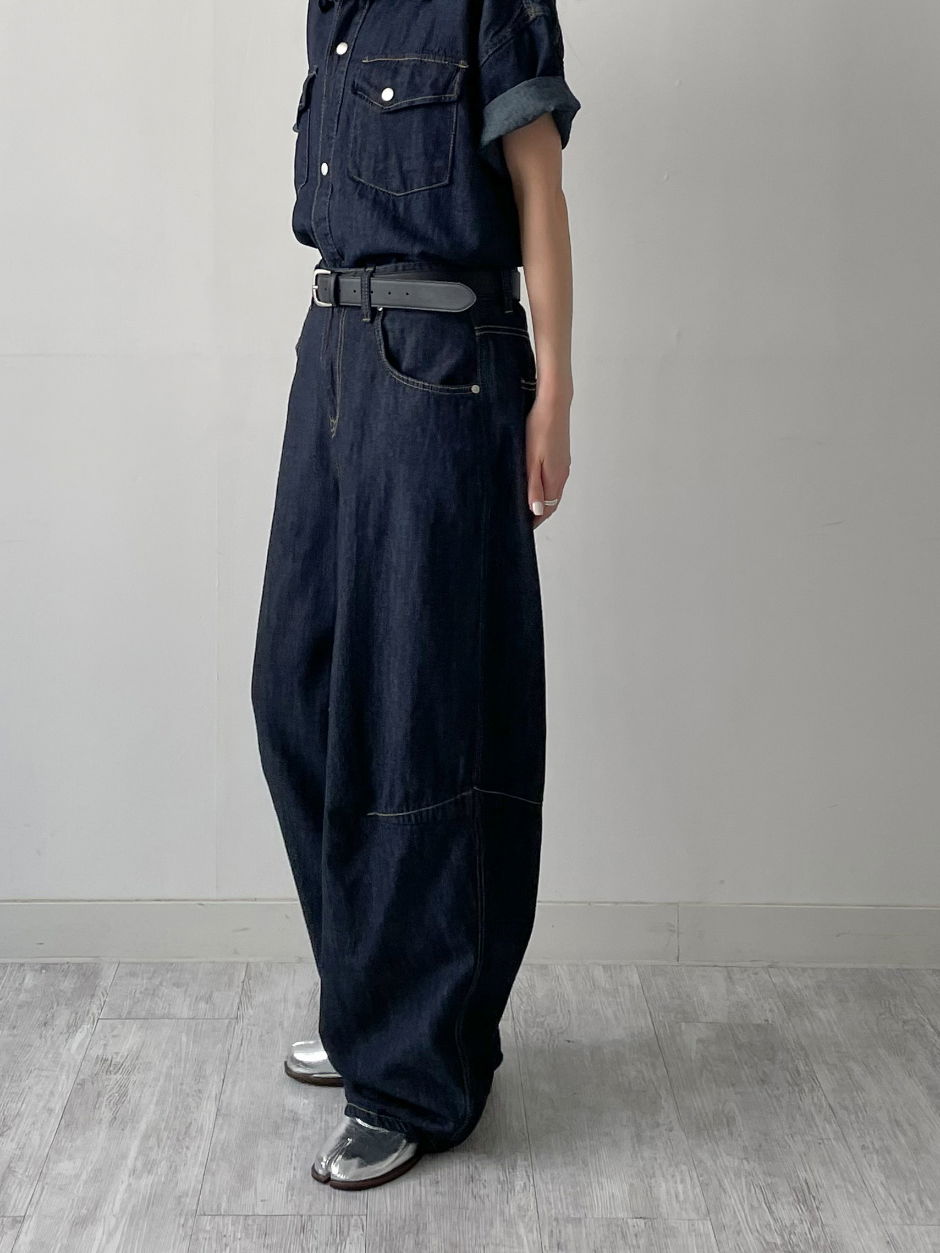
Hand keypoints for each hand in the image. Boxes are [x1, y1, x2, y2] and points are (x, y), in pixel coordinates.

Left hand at [526, 392, 570, 527]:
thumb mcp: (531, 460)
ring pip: (553, 490)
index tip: (522, 528)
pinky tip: (534, 484)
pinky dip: (545, 487)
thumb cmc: (539, 428)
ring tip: (525, 505)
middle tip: (521, 520)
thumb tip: (537, 511)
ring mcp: (563, 464)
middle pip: (551, 502)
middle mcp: (562, 474)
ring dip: (542, 500)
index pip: (546, 509)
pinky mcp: (561, 456)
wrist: (553, 403)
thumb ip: (534, 486)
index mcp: (555, 478)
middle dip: (538, 513)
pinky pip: (554, 479)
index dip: (535, 520)